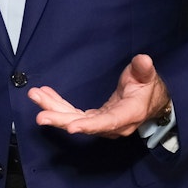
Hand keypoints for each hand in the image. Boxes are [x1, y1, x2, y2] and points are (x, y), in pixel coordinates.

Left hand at [28, 54, 169, 137]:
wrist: (151, 102)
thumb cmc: (149, 89)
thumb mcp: (148, 77)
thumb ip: (143, 70)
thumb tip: (143, 60)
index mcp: (128, 115)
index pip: (107, 122)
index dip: (88, 125)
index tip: (70, 127)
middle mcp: (113, 124)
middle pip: (84, 124)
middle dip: (60, 119)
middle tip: (40, 115)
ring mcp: (101, 123)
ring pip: (74, 119)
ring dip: (54, 108)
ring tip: (36, 95)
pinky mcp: (94, 119)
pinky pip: (73, 113)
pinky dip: (58, 104)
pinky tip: (45, 95)